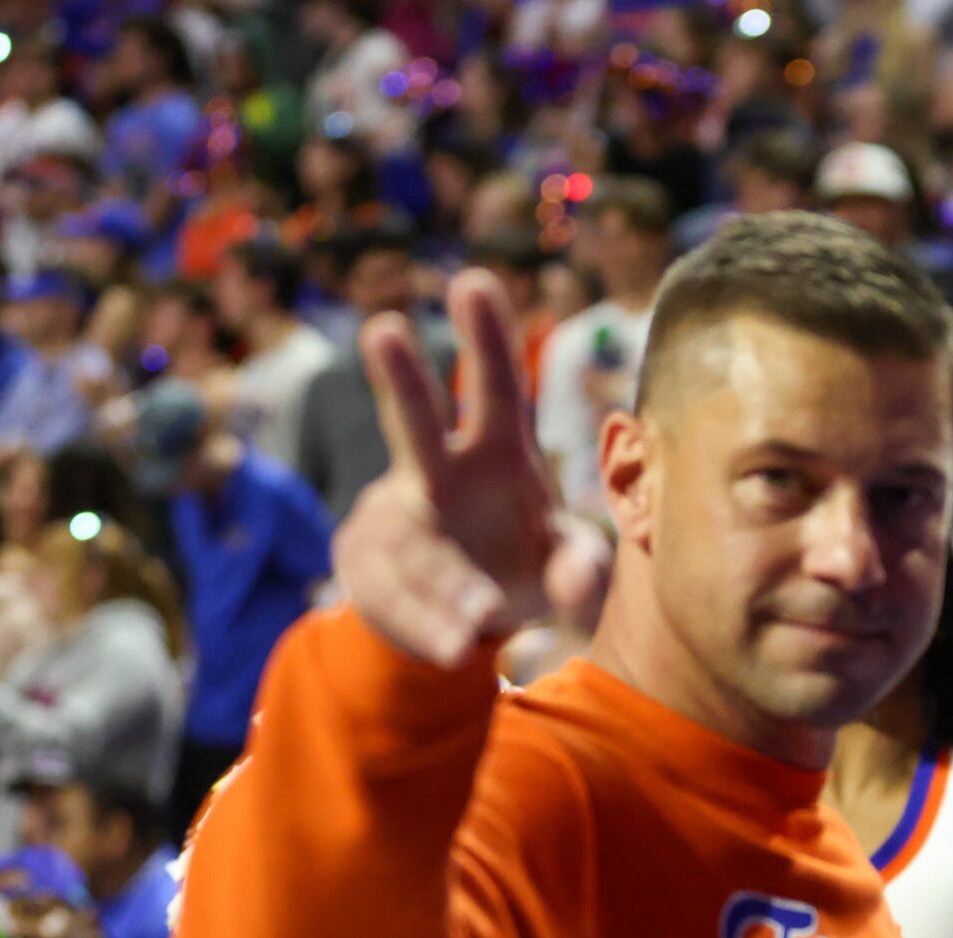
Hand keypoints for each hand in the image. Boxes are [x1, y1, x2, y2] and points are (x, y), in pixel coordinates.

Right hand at [342, 269, 562, 665]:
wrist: (463, 615)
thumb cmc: (524, 562)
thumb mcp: (566, 566)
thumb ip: (585, 569)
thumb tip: (579, 569)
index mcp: (498, 454)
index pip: (496, 389)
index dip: (487, 338)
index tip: (474, 280)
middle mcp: (438, 471)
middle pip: (416, 420)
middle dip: (402, 379)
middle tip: (386, 328)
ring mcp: (395, 515)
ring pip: (406, 531)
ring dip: (440, 568)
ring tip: (478, 610)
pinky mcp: (367, 563)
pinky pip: (392, 592)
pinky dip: (427, 619)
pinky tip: (456, 643)